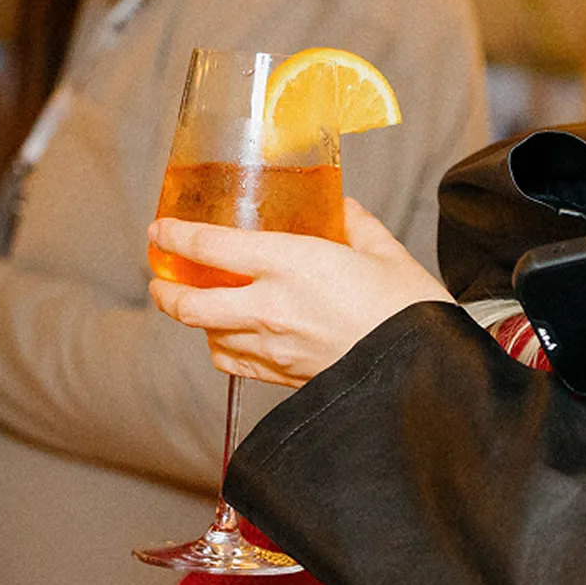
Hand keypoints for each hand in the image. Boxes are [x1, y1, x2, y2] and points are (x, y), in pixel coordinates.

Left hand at [148, 200, 454, 387]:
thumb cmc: (411, 309)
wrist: (425, 372)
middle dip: (165, 290)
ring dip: (196, 320)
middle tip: (161, 278)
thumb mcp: (386, 253)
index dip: (175, 237)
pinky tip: (231, 338)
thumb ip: (357, 225)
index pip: (210, 247)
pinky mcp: (284, 376)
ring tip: (199, 306)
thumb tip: (343, 208)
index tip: (160, 230)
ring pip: (208, 336)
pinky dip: (222, 349)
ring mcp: (273, 347)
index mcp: (292, 263)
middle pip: (189, 304)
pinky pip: (233, 364)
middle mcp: (271, 307)